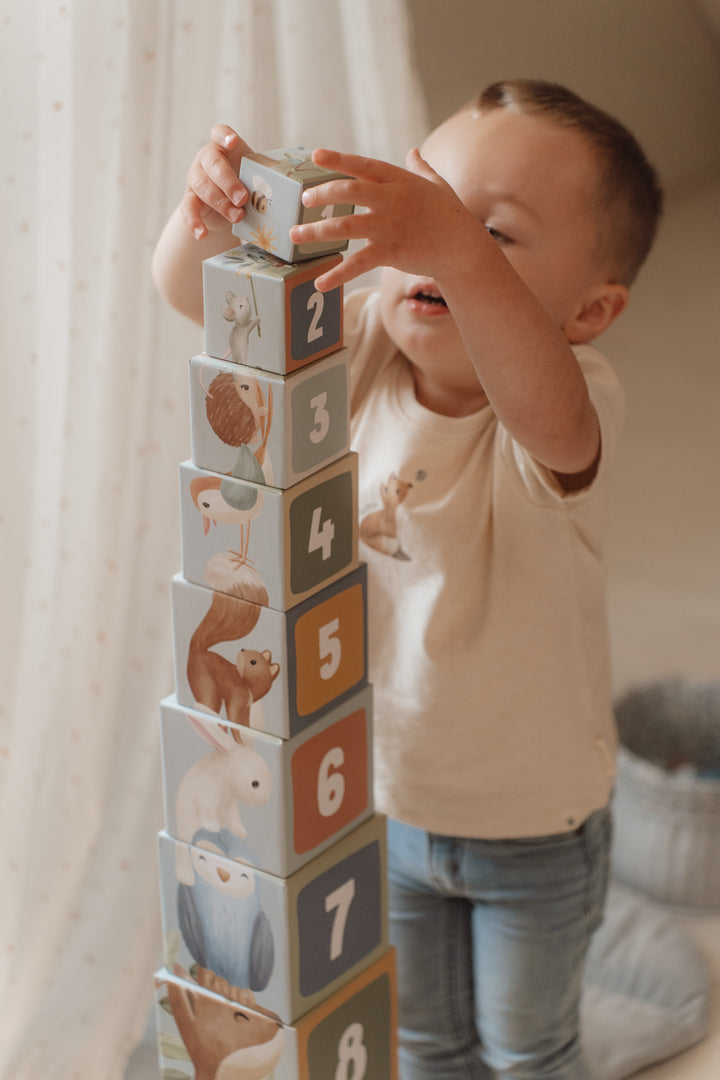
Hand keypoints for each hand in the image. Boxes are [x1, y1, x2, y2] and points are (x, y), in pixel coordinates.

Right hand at [181, 125, 253, 239]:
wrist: (224, 208)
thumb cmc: (244, 184)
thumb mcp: (254, 176)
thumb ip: (264, 175)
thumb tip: (292, 183)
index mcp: (223, 147)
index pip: (219, 133)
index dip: (225, 136)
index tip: (233, 142)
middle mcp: (206, 159)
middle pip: (213, 164)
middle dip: (228, 182)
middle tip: (243, 198)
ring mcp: (195, 178)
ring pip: (202, 187)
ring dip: (221, 203)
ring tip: (238, 217)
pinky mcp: (189, 199)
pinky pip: (188, 209)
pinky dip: (194, 222)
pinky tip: (203, 233)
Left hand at [289, 147, 475, 289]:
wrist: (461, 246)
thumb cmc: (449, 214)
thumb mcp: (436, 185)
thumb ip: (420, 168)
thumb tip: (413, 151)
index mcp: (398, 180)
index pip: (363, 166)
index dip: (339, 160)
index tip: (316, 156)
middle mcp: (391, 200)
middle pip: (349, 192)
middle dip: (322, 194)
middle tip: (304, 199)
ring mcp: (389, 226)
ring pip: (345, 226)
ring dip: (316, 231)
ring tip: (294, 235)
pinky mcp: (391, 252)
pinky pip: (358, 263)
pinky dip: (337, 274)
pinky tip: (319, 282)